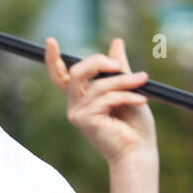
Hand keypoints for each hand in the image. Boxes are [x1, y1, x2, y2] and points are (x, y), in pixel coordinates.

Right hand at [45, 36, 155, 167]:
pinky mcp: (85, 120)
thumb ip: (119, 68)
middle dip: (99, 62)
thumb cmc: (135, 125)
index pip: (61, 76)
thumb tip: (116, 42)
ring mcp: (78, 114)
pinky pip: (106, 98)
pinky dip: (126, 95)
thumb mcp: (128, 88)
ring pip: (98, 85)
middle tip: (119, 65)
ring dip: (124, 81)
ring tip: (142, 82)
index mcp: (83, 97)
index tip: (50, 41)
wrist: (140, 151)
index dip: (53, 59)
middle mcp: (76, 105)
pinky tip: (141, 100)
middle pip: (77, 72)